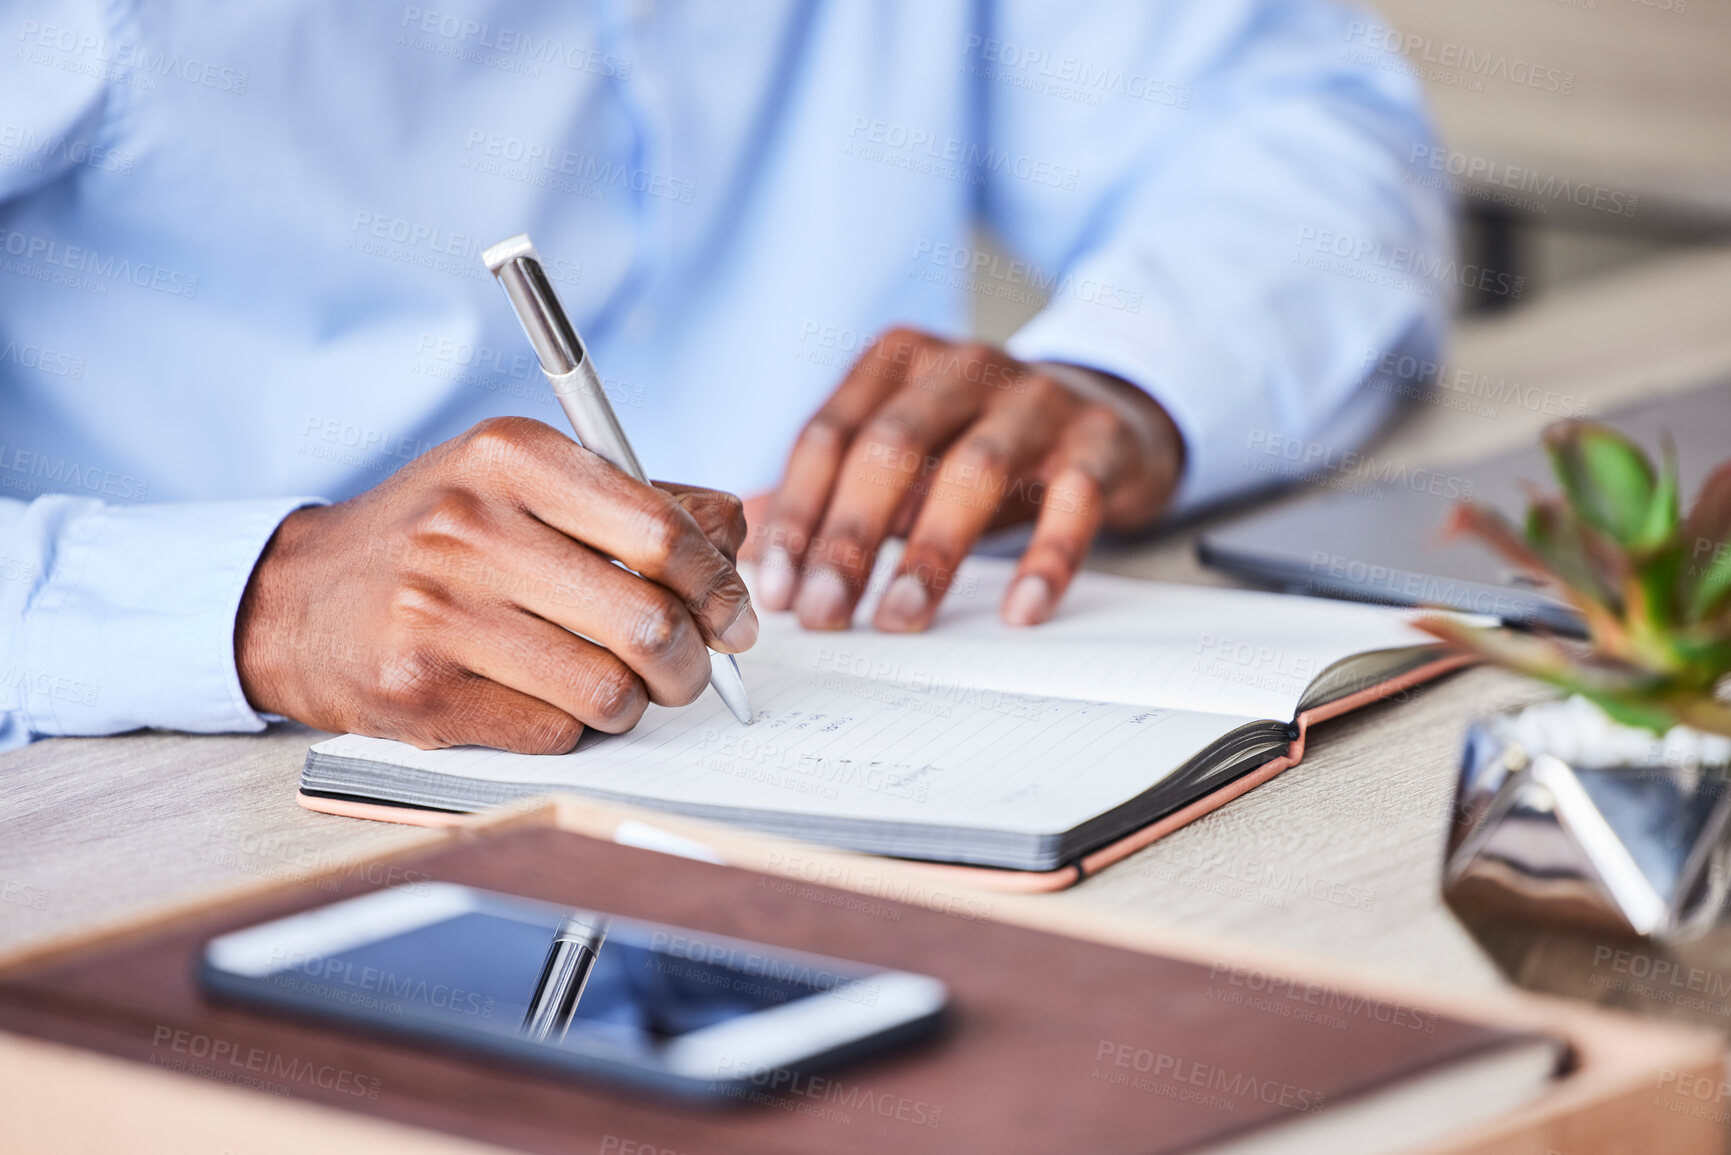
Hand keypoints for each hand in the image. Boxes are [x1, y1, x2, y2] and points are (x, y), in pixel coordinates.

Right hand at [235, 417, 756, 753]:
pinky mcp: (420, 692)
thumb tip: (734, 529)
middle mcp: (471, 527)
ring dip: (636, 702)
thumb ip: (634, 500)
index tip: (735, 617)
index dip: (719, 585)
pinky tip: (547, 700)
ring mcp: (439, 613)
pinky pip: (556, 732)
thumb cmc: (436, 538)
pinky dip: (574, 728)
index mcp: (511, 457)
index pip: (662, 531)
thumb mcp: (523, 484)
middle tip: (690, 670)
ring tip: (619, 686)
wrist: (298, 600)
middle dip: (693, 662)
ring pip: (610, 690)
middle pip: (649, 620)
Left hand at [752, 328, 1182, 630]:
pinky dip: (1045, 559)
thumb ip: (830, 486)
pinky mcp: (1100, 441)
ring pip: (975, 470)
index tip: (777, 587)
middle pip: (893, 448)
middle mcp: (966, 367)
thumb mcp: (902, 446)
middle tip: (824, 612)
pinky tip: (1019, 609)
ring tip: (899, 618)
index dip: (799, 513)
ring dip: (930, 552)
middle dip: (850, 536)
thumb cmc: (981, 436)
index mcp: (899, 361)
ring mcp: (1038, 398)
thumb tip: (750, 544)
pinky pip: (1074, 501)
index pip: (830, 434)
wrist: (1107, 411)